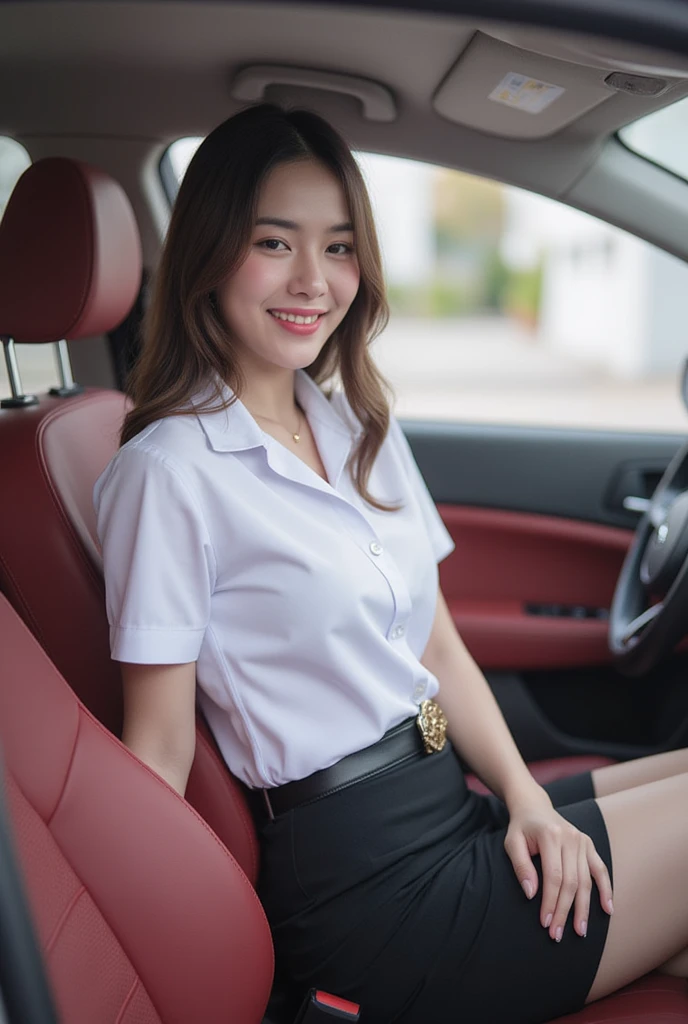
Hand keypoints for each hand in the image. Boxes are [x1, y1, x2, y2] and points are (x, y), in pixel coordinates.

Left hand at [503, 786, 612, 941]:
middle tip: (558, 934)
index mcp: (550, 835)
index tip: (545, 923)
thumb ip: (520, 866)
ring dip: (584, 908)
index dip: (550, 901)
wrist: (534, 807)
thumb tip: (531, 894)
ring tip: (580, 931)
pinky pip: (600, 870)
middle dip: (565, 911)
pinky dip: (605, 890)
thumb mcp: (512, 843)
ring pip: (586, 880)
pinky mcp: (589, 845)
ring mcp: (582, 841)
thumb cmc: (521, 828)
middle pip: (571, 882)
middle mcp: (571, 837)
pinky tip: (607, 909)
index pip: (553, 876)